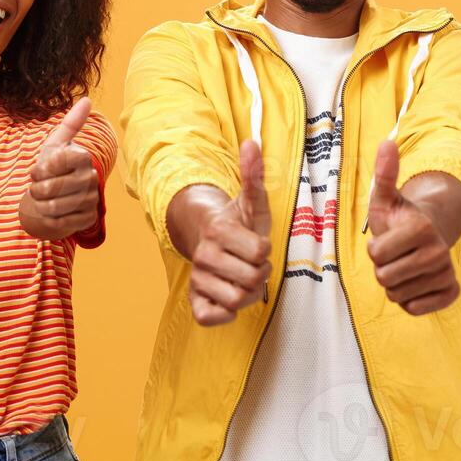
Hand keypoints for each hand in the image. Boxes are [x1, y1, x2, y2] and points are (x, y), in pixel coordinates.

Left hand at [19, 98, 100, 241]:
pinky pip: (59, 223)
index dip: (38, 170)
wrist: (55, 197)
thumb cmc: (52, 169)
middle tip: (37, 188)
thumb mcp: (54, 145)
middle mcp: (91, 177)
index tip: (37, 171)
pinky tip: (51, 212)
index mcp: (83, 157)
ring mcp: (91, 200)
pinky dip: (47, 219)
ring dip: (39, 205)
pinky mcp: (87, 219)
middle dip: (36, 190)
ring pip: (53, 206)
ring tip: (42, 200)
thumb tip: (88, 99)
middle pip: (51, 187)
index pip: (53, 164)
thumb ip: (70, 123)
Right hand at [188, 140, 272, 325]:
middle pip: (253, 280)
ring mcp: (199, 280)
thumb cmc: (238, 223)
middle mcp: (205, 256)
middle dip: (260, 274)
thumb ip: (254, 174)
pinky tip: (228, 298)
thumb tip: (251, 142)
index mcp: (219, 231)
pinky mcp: (195, 303)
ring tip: (242, 279)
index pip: (260, 253)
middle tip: (252, 264)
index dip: (265, 252)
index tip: (256, 246)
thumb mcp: (250, 200)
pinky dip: (226, 314)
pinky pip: (213, 318)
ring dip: (248, 293)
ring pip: (238, 300)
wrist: (208, 241)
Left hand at [365, 141, 459, 315]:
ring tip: (404, 266)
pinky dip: (409, 300)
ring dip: (394, 284)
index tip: (387, 239)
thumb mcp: (385, 197)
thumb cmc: (400, 218)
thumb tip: (387, 142)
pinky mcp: (451, 293)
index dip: (374, 250)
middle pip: (385, 278)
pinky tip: (415, 283)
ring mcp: (447, 273)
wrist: (428, 237)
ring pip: (397, 295)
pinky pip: (415, 309)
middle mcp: (439, 251)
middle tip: (395, 255)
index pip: (375, 255)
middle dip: (382, 268)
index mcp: (421, 228)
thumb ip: (384, 173)